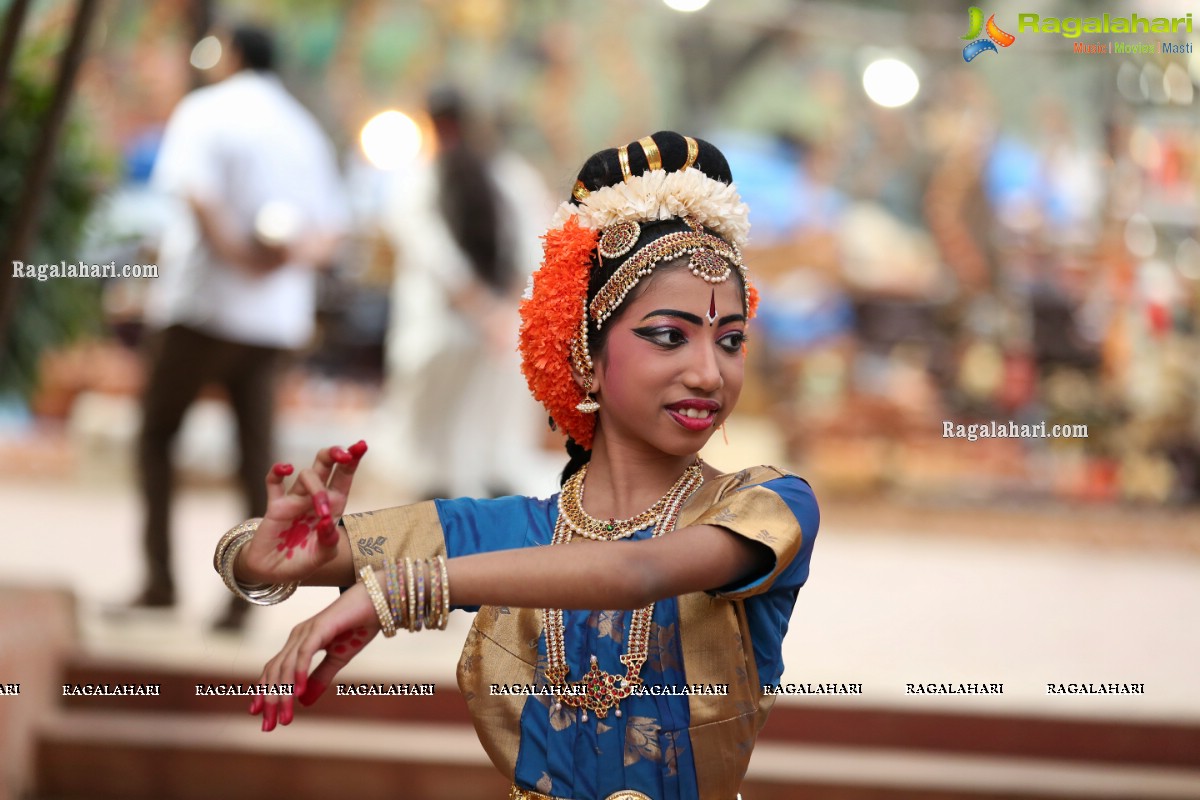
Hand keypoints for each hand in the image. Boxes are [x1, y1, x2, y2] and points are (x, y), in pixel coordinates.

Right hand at [236, 441, 366, 585]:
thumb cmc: (302, 562)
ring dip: (315, 486)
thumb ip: (328, 543)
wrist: (273, 572)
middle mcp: (315, 498)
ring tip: (319, 509)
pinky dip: (277, 471)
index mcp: (332, 507)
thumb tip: (327, 523)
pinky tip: (285, 469)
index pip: (344, 478)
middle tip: (344, 454)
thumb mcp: (321, 558)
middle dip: (335, 454)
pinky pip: (274, 482)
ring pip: (306, 474)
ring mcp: (295, 500)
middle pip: (326, 466)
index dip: (353, 461)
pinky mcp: (275, 506)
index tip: (361, 445)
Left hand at [250, 581, 379, 730]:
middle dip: (270, 700)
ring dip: (283, 693)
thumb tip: (304, 702)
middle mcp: (297, 637)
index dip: (265, 692)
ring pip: (286, 666)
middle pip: (275, 672)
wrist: (379, 600)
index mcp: (299, 643)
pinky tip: (298, 692)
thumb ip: (320, 679)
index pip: (275, 671)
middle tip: (268, 727)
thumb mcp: (338, 660)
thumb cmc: (359, 626)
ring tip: (285, 717)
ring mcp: (306, 631)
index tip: (261, 717)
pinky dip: (299, 673)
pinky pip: (304, 653)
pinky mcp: (319, 628)